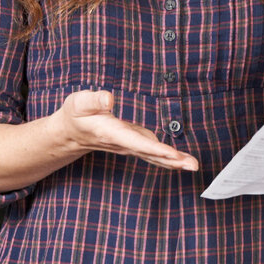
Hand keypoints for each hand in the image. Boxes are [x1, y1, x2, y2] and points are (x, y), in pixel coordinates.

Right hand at [54, 90, 199, 170]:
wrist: (71, 132)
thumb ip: (93, 100)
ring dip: (174, 161)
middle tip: (192, 165)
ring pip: (153, 156)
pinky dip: (167, 158)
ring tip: (193, 165)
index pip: (135, 142)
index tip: (171, 154)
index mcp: (111, 133)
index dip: (154, 149)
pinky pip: (152, 153)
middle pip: (150, 153)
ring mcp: (129, 146)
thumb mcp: (79, 103)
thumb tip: (109, 98)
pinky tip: (181, 160)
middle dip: (171, 160)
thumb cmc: (76, 114)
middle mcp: (122, 143)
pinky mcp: (133, 144)